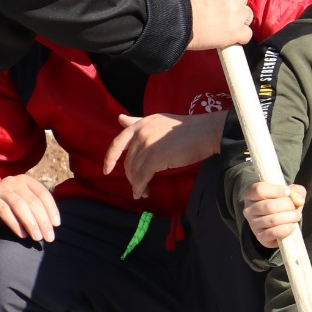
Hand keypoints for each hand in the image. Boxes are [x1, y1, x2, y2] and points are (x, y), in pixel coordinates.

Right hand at [0, 174, 59, 242]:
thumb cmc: (8, 203)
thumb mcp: (23, 200)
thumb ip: (36, 207)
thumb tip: (51, 225)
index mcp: (26, 181)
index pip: (43, 193)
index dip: (52, 209)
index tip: (56, 225)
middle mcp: (15, 181)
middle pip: (33, 201)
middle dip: (43, 221)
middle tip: (49, 237)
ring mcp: (2, 188)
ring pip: (20, 206)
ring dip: (31, 223)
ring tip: (37, 237)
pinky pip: (5, 211)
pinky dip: (15, 224)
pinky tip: (22, 235)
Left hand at [103, 111, 224, 198]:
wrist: (204, 132)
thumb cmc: (186, 128)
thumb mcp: (158, 121)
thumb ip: (138, 121)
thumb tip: (120, 118)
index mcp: (140, 125)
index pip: (118, 142)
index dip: (110, 158)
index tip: (106, 170)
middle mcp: (141, 133)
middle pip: (129, 161)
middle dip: (132, 176)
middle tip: (139, 185)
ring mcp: (147, 146)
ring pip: (135, 171)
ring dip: (137, 184)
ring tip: (144, 191)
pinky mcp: (156, 158)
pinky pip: (143, 177)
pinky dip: (141, 187)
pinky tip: (143, 193)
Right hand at [175, 0, 251, 50]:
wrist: (174, 22)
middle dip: (232, 3)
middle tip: (218, 9)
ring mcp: (237, 13)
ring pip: (246, 15)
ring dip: (237, 19)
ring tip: (221, 22)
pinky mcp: (236, 31)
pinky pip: (246, 34)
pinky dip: (239, 36)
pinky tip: (230, 36)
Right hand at [242, 180, 306, 247]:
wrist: (281, 223)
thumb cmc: (283, 203)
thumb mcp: (291, 193)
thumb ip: (296, 191)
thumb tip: (298, 200)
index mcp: (251, 195)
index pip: (259, 190)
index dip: (276, 190)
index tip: (288, 192)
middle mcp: (248, 209)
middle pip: (268, 206)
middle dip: (287, 206)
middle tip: (295, 208)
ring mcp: (253, 224)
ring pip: (272, 220)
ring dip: (289, 217)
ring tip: (296, 216)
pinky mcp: (260, 236)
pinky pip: (272, 233)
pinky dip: (285, 229)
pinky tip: (292, 226)